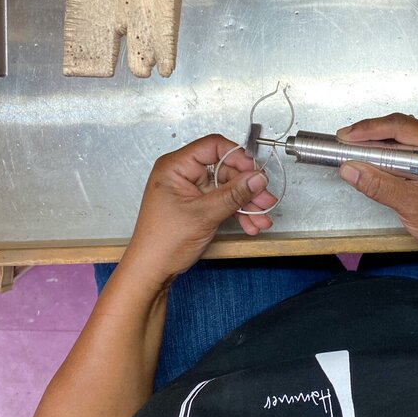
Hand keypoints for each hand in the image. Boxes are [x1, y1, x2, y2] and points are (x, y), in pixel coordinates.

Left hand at [122, 134, 277, 287]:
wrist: (152, 270)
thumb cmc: (162, 242)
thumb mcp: (204, 215)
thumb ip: (233, 194)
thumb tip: (257, 178)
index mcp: (176, 166)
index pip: (214, 146)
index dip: (238, 157)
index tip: (255, 173)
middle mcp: (183, 174)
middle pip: (226, 169)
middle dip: (248, 187)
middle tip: (265, 199)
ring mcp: (192, 190)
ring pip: (228, 187)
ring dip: (247, 203)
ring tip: (261, 217)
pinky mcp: (198, 205)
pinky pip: (224, 201)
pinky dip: (238, 212)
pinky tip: (251, 224)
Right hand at [336, 113, 417, 257]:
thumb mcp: (411, 204)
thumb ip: (380, 186)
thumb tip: (352, 170)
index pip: (400, 126)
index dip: (370, 129)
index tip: (347, 136)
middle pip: (395, 127)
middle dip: (367, 133)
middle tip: (343, 142)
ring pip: (395, 136)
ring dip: (372, 142)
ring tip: (350, 149)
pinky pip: (398, 148)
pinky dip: (380, 152)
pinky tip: (367, 159)